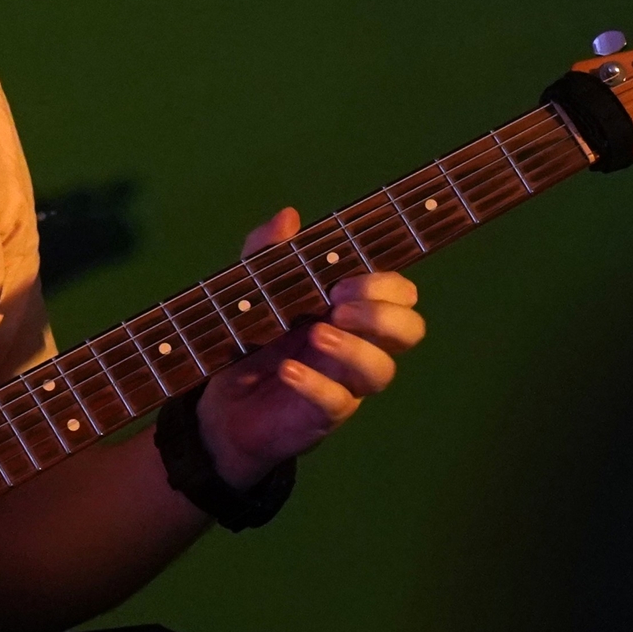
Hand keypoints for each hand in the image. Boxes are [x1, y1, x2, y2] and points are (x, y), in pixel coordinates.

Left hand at [195, 207, 425, 487]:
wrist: (222, 404)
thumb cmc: (253, 341)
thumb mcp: (254, 289)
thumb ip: (269, 253)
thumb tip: (289, 216)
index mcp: (352, 311)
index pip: (401, 296)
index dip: (387, 286)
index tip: (345, 281)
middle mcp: (359, 346)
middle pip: (410, 331)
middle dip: (383, 314)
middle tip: (339, 306)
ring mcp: (345, 383)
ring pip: (381, 371)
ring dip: (354, 349)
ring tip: (317, 335)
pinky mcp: (322, 415)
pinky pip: (337, 403)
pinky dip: (315, 384)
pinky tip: (288, 370)